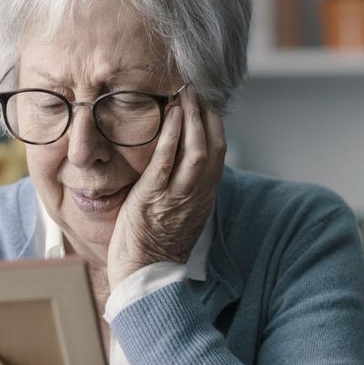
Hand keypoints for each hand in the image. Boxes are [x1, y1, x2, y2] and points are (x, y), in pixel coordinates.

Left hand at [107, 85, 225, 287]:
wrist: (145, 277)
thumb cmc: (155, 247)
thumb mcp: (180, 215)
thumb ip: (184, 190)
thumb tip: (179, 166)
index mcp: (204, 197)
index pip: (218, 153)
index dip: (216, 125)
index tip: (209, 103)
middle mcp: (197, 194)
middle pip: (212, 146)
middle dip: (207, 114)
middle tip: (198, 88)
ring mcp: (177, 196)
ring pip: (195, 150)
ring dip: (192, 118)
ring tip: (186, 93)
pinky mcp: (154, 197)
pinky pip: (166, 161)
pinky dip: (172, 135)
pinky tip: (171, 115)